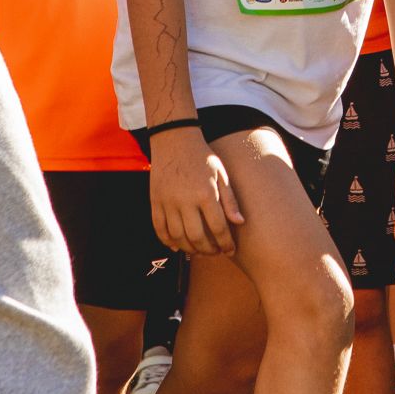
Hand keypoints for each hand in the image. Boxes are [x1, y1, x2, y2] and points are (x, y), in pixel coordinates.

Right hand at [148, 128, 244, 255]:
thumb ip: (230, 200)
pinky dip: (167, 241)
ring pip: (177, 236)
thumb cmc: (202, 157)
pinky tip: (177, 246)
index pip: (218, 227)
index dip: (226, 243)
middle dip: (208, 250)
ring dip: (189, 249)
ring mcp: (167, 201)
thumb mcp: (221, 174)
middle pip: (196, 237)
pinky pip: (159, 228)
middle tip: (215, 252)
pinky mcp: (155, 201)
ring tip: (199, 251)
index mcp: (205, 193)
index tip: (230, 250)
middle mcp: (185, 200)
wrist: (174, 141)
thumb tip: (239, 223)